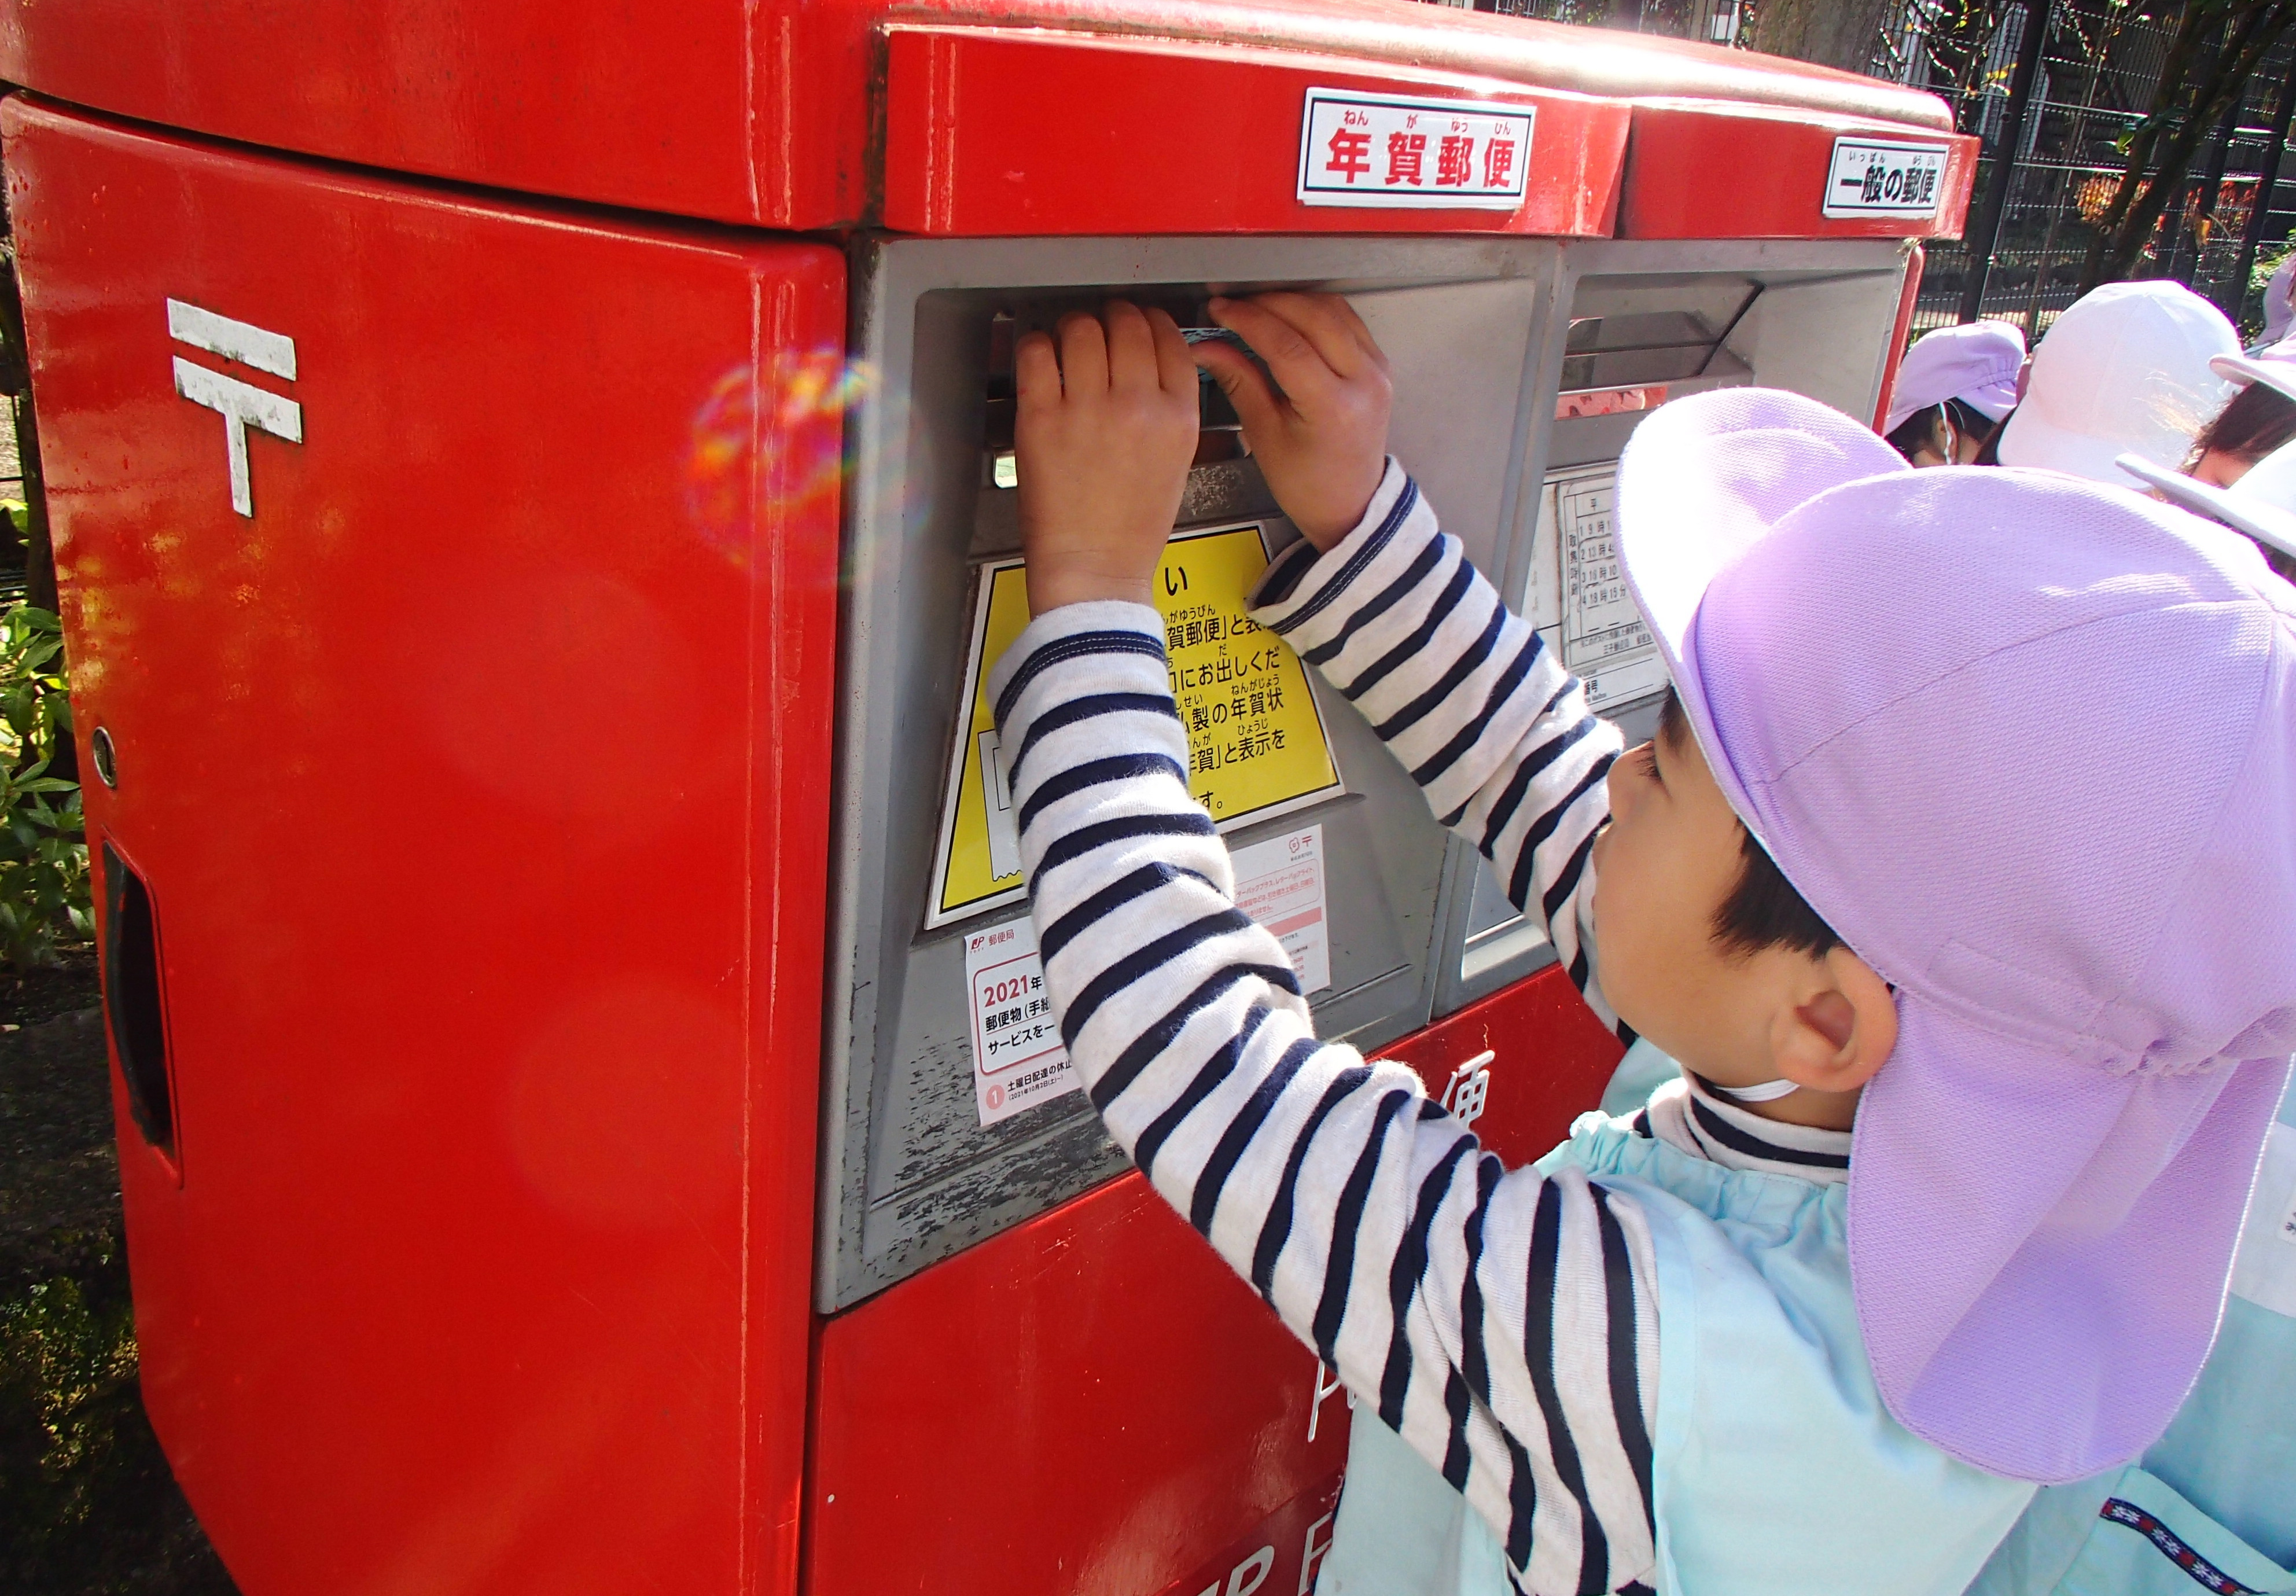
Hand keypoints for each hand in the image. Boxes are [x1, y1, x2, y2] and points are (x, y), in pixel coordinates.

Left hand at [1015, 303, 1201, 612]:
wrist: (1096, 570)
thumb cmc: (1132, 527)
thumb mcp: (1176, 461)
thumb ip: (1169, 408)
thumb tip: (1148, 361)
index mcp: (1178, 416)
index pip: (1170, 337)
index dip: (1149, 320)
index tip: (1137, 323)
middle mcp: (1138, 405)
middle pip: (1127, 323)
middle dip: (1112, 317)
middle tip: (1099, 327)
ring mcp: (1089, 410)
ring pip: (1082, 328)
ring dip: (1074, 327)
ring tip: (1068, 341)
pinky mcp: (1043, 419)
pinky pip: (1038, 353)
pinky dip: (1037, 345)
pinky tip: (1041, 358)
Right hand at [1192, 293, 1390, 549]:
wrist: (1349, 503)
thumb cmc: (1309, 483)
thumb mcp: (1264, 435)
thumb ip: (1239, 380)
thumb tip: (1208, 346)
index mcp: (1333, 408)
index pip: (1286, 344)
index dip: (1248, 319)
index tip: (1222, 310)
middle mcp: (1363, 383)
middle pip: (1312, 316)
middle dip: (1267, 302)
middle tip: (1234, 305)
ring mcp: (1377, 371)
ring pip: (1332, 309)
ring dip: (1292, 300)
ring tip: (1258, 309)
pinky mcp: (1380, 365)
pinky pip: (1347, 320)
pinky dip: (1316, 310)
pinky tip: (1291, 316)